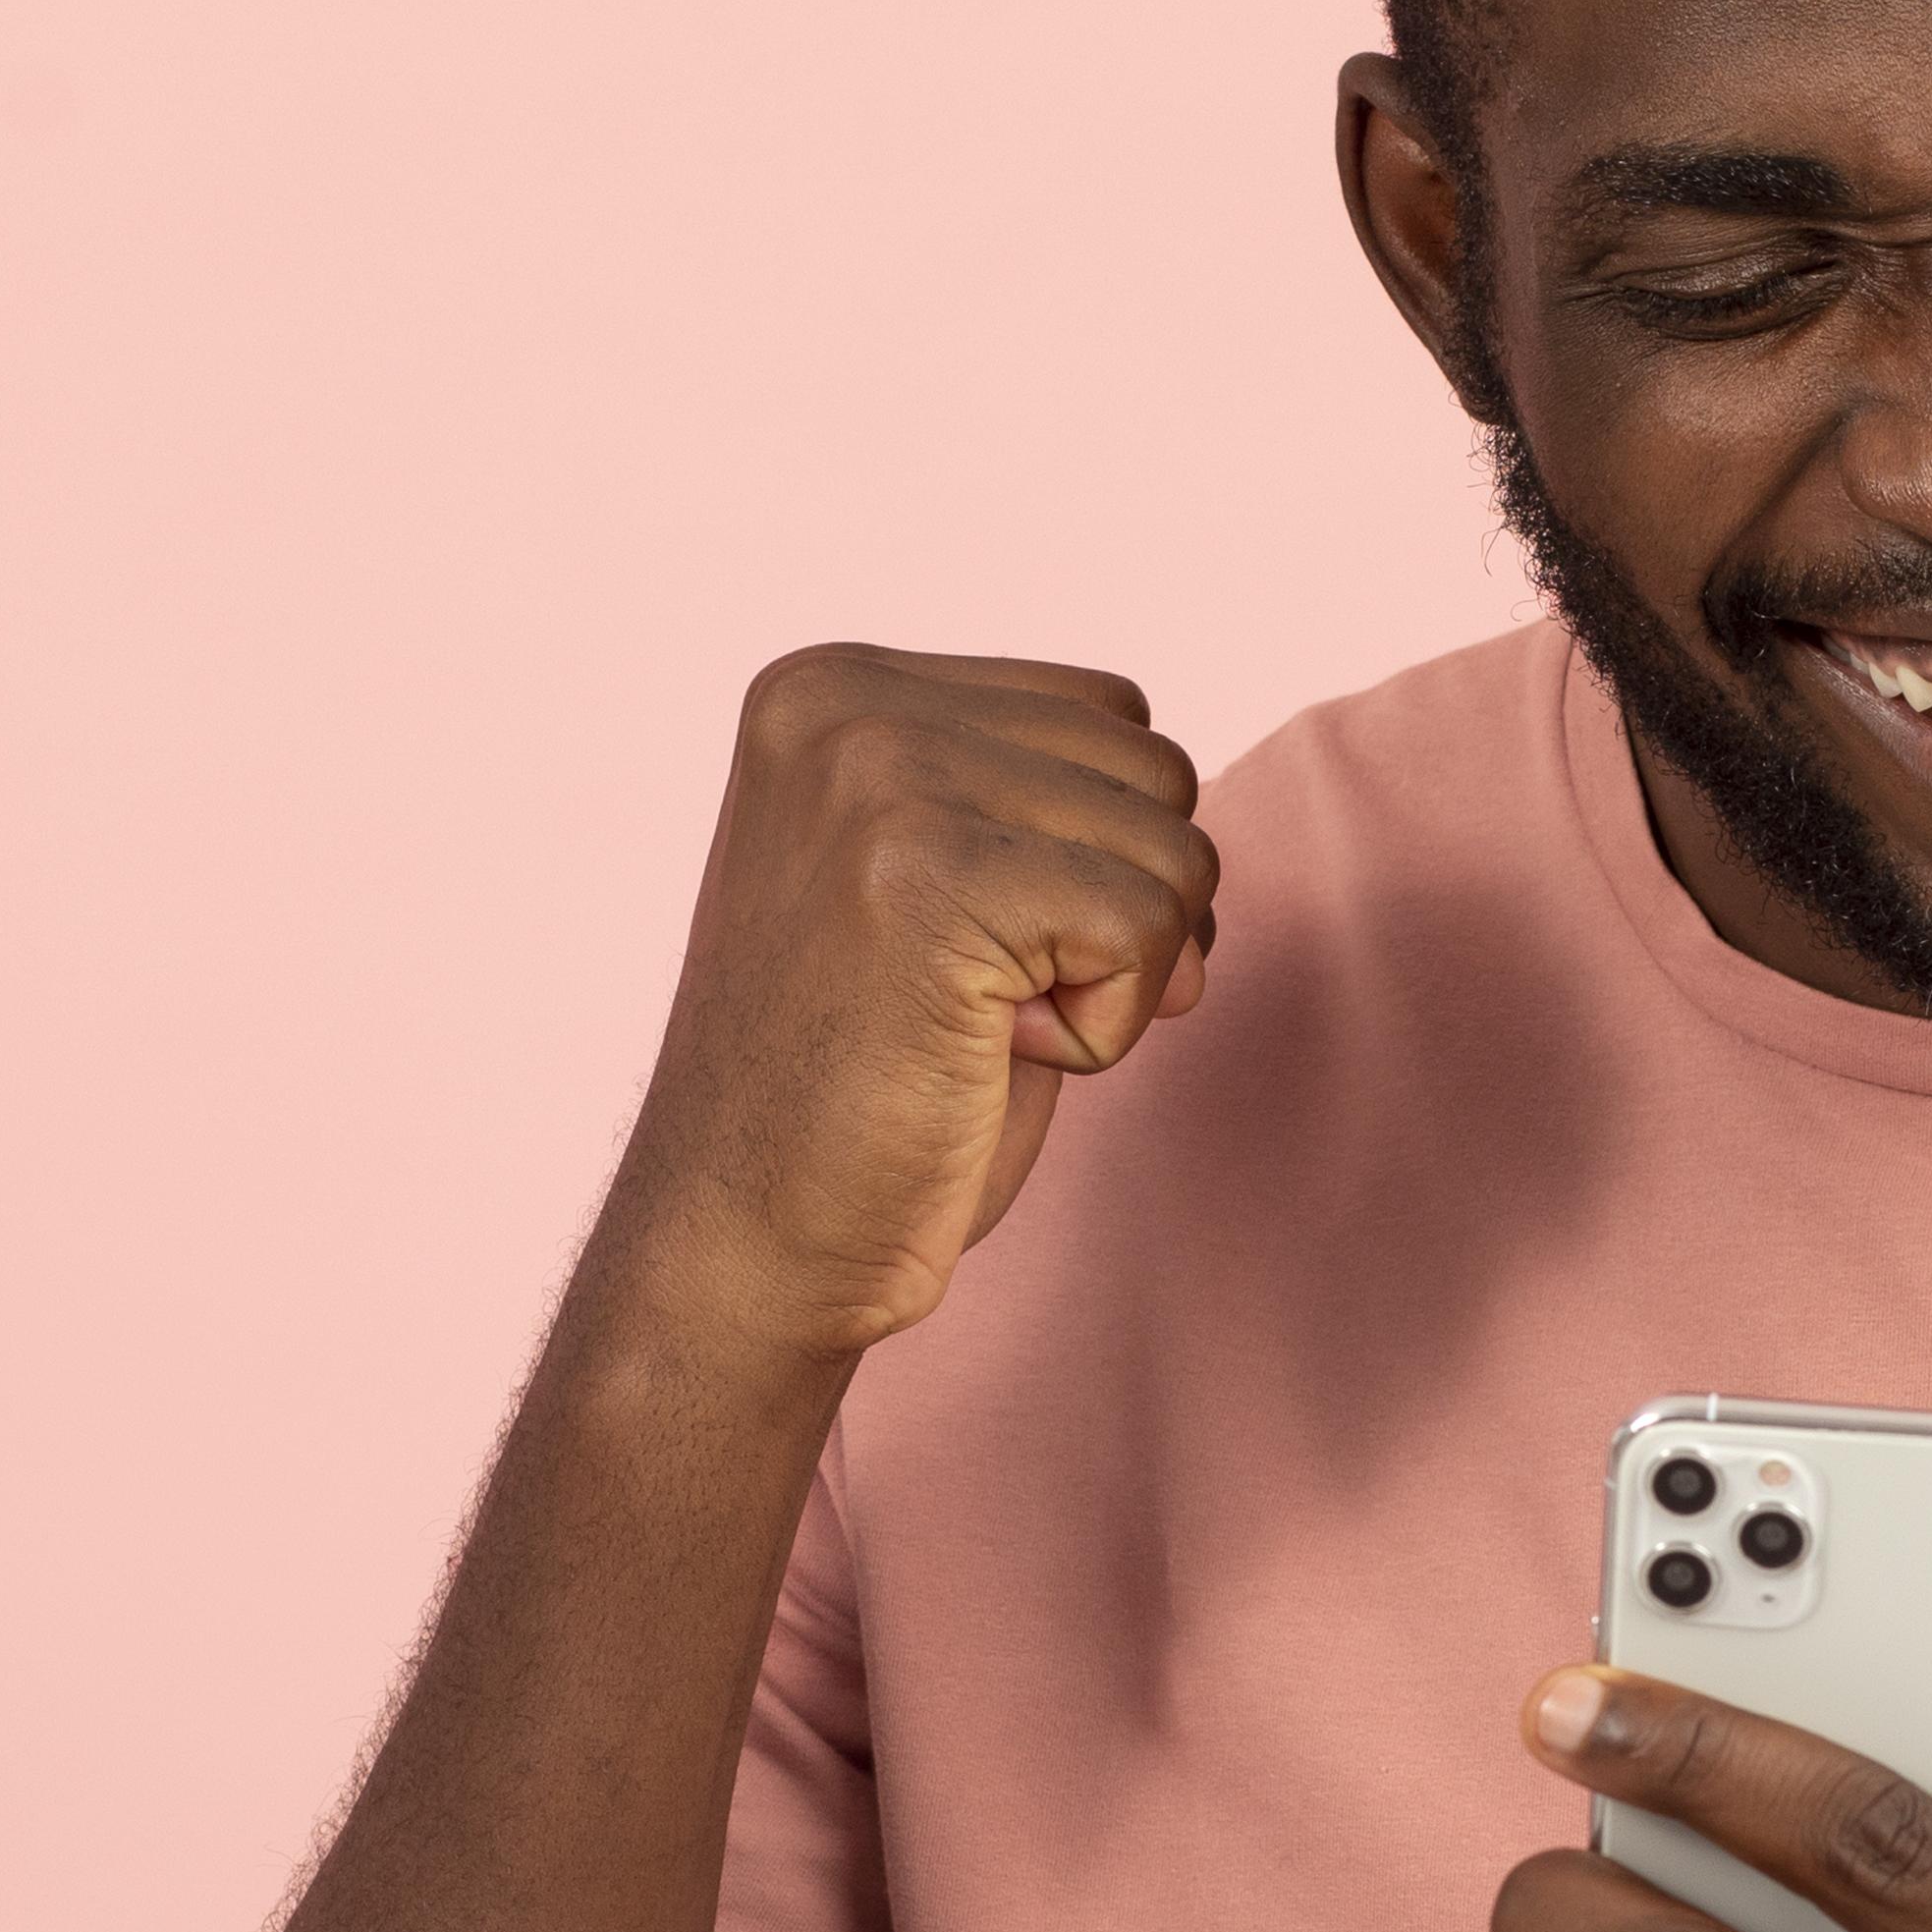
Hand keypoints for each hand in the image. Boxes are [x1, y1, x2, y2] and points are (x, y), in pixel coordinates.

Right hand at [591, 645, 1221, 1366]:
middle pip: (1155, 771)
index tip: (971, 952)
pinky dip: (1105, 1030)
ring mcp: (878, 777)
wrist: (745, 1244)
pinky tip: (984, 1059)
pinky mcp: (926, 873)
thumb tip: (1186, 792)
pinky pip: (1148, 925)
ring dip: (1111, 977)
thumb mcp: (930, 886)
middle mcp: (846, 706)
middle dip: (1115, 914)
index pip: (1107, 715)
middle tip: (973, 1007)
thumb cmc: (859, 1094)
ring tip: (971, 1029)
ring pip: (1171, 847)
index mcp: (833, 686)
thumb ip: (1025, 800)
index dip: (1093, 863)